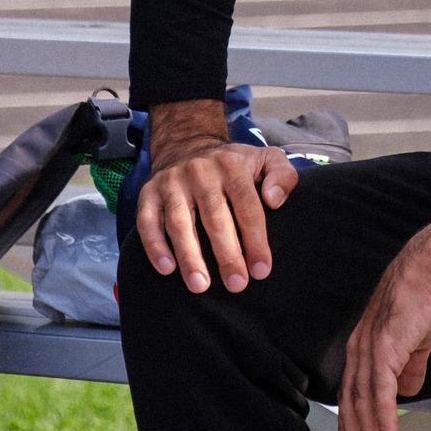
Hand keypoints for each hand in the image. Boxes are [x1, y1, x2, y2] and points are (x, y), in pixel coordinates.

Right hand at [136, 99, 298, 292]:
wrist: (187, 145)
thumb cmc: (234, 164)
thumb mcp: (266, 159)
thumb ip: (282, 176)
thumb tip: (273, 200)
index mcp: (232, 165)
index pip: (247, 206)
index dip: (255, 240)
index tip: (261, 270)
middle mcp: (200, 171)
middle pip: (214, 217)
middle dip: (226, 254)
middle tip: (236, 284)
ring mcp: (171, 182)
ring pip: (179, 221)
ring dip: (189, 255)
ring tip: (200, 285)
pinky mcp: (148, 193)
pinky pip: (148, 221)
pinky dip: (155, 245)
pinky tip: (167, 268)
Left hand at [338, 209, 430, 430]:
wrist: (430, 267)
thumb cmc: (423, 295)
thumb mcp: (416, 339)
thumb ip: (410, 365)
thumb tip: (409, 389)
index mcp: (363, 347)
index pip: (352, 395)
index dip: (352, 425)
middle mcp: (358, 351)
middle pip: (351, 407)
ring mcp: (369, 351)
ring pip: (363, 407)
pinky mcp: (384, 352)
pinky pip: (380, 398)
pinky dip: (383, 424)